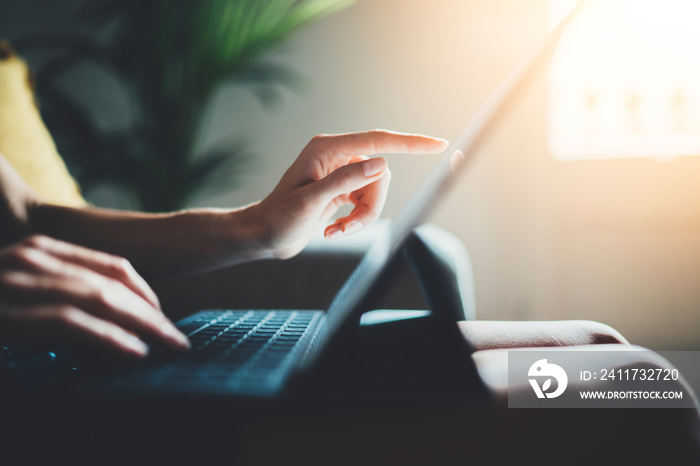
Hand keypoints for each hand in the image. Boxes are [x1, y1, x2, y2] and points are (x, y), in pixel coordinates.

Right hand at [0, 235, 189, 358]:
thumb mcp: (19, 293)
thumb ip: (58, 296)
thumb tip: (108, 325)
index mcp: (41, 251)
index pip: (111, 266)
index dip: (146, 292)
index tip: (165, 315)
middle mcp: (32, 258)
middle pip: (112, 284)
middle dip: (152, 313)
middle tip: (179, 339)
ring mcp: (17, 282)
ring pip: (100, 299)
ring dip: (143, 325)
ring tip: (169, 345)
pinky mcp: (7, 314)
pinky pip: (72, 323)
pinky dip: (108, 338)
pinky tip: (135, 351)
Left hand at [248, 130, 448, 258]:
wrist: (263, 236)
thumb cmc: (279, 218)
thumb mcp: (311, 201)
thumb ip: (346, 181)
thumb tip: (382, 164)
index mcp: (327, 149)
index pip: (378, 140)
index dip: (410, 143)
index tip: (438, 145)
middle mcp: (335, 156)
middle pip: (380, 175)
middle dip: (371, 205)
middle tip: (350, 226)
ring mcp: (339, 173)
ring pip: (375, 191)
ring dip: (363, 216)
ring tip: (338, 230)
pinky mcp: (340, 189)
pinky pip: (365, 201)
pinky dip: (355, 219)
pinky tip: (333, 230)